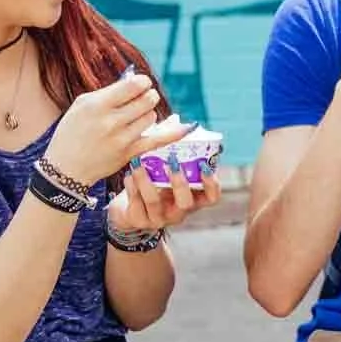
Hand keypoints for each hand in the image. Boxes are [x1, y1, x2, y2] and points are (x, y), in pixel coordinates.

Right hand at [42, 71, 165, 184]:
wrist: (66, 168)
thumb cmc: (72, 132)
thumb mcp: (82, 105)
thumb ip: (108, 92)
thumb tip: (133, 80)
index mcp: (97, 105)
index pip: (132, 85)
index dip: (142, 82)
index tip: (142, 84)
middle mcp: (111, 121)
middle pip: (146, 100)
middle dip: (148, 96)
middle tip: (144, 98)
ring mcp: (122, 139)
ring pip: (151, 117)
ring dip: (148, 114)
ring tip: (135, 117)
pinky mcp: (130, 154)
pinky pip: (157, 140)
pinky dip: (173, 133)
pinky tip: (186, 127)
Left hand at [109, 163, 223, 236]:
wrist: (128, 210)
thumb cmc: (154, 184)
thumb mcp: (167, 173)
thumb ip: (174, 153)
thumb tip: (176, 121)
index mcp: (192, 200)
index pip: (212, 197)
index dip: (212, 184)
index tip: (204, 165)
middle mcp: (179, 212)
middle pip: (186, 203)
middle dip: (179, 182)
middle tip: (172, 162)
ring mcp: (159, 219)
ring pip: (154, 202)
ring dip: (147, 181)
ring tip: (138, 163)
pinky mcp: (139, 220)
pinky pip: (135, 204)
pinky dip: (132, 186)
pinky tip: (128, 174)